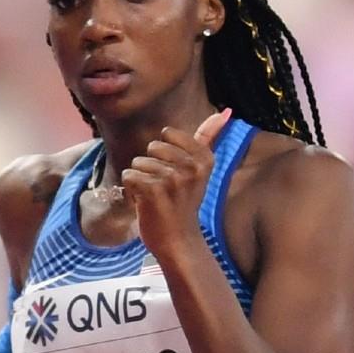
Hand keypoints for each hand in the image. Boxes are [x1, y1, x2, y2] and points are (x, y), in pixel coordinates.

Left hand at [122, 107, 230, 255]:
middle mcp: (190, 166)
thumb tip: (225, 111)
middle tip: (164, 189)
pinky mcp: (152, 190)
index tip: (175, 174)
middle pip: (152, 147)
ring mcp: (172, 178)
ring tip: (156, 198)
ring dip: (141, 181)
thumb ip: (208, 138)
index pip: (167, 133)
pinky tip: (145, 204)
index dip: (163, 154)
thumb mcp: (200, 169)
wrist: (178, 241)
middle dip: (150, 166)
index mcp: (203, 158)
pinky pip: (129, 175)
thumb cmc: (184, 204)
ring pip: (138, 162)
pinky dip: (131, 191)